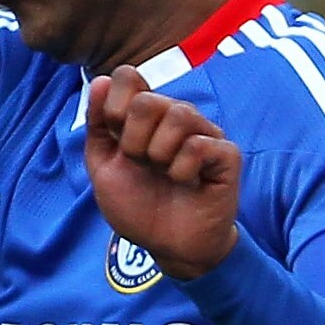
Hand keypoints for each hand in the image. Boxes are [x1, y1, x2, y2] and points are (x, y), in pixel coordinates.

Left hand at [83, 77, 242, 279]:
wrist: (169, 247)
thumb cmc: (140, 208)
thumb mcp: (103, 169)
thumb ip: (97, 126)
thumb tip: (101, 81)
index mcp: (146, 115)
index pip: (128, 77)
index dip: (114, 107)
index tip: (117, 141)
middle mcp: (175, 117)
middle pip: (148, 99)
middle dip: (133, 140)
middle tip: (142, 164)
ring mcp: (204, 133)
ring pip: (179, 115)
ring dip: (159, 154)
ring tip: (164, 174)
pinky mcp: (226, 155)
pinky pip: (200, 146)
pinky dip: (183, 170)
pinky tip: (186, 183)